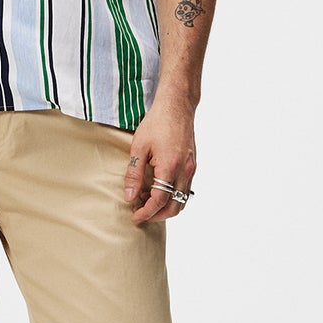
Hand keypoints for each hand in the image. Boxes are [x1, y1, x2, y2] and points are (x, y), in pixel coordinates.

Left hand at [122, 95, 195, 224]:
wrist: (177, 106)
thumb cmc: (157, 122)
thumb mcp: (139, 147)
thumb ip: (134, 174)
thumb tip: (130, 196)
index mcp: (170, 167)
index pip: (159, 200)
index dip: (146, 212)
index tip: (135, 216)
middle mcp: (185, 171)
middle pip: (174, 207)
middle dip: (157, 215)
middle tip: (140, 213)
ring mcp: (191, 169)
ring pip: (182, 200)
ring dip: (165, 207)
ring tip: (146, 201)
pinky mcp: (192, 165)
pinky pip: (185, 190)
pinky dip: (172, 196)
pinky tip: (157, 189)